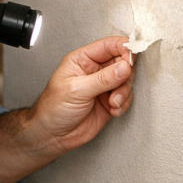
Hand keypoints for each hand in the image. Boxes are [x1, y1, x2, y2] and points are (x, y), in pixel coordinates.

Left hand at [31, 37, 133, 153]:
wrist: (52, 136)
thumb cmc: (53, 109)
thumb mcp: (76, 90)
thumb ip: (103, 79)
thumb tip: (124, 67)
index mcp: (83, 59)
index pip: (109, 45)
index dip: (124, 49)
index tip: (130, 61)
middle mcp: (95, 70)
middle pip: (122, 62)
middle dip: (125, 75)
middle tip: (119, 86)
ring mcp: (103, 85)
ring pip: (126, 80)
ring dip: (123, 92)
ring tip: (113, 102)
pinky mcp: (110, 100)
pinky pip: (126, 97)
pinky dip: (123, 104)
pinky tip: (113, 110)